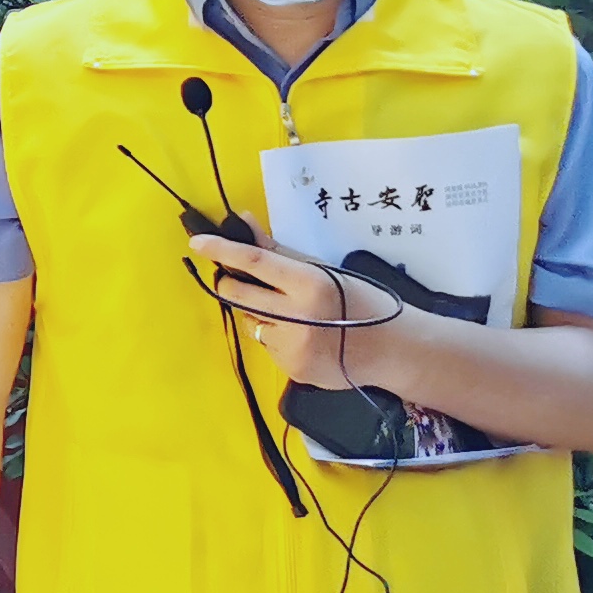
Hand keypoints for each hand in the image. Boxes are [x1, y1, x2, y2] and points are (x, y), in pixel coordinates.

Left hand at [190, 233, 365, 390]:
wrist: (394, 350)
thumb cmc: (362, 302)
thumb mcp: (327, 272)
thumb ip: (280, 253)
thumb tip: (244, 223)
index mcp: (309, 285)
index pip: (256, 263)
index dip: (224, 250)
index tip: (197, 242)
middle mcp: (298, 317)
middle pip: (239, 295)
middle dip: (231, 283)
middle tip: (241, 279)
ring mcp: (293, 347)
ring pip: (250, 322)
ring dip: (257, 313)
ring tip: (291, 312)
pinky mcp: (292, 369)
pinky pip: (267, 346)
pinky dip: (275, 336)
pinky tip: (303, 336)